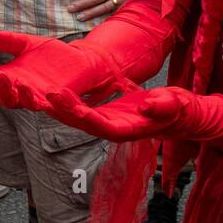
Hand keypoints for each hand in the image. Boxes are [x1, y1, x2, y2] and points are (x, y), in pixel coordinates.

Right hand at [0, 30, 114, 111]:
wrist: (83, 61)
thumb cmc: (54, 55)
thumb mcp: (29, 43)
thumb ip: (10, 41)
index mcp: (8, 78)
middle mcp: (17, 90)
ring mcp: (33, 97)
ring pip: (12, 101)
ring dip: (4, 90)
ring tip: (0, 74)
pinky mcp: (52, 100)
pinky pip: (40, 104)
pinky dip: (31, 97)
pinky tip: (23, 84)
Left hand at [42, 86, 192, 142]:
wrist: (181, 115)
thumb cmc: (181, 111)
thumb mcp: (177, 105)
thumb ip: (163, 106)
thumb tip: (147, 104)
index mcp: (127, 130)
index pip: (99, 124)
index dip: (80, 113)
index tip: (62, 99)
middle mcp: (111, 129)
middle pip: (80, 121)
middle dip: (60, 109)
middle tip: (41, 93)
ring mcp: (106, 123)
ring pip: (76, 117)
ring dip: (57, 107)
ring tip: (41, 93)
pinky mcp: (104, 115)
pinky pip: (80, 110)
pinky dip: (65, 102)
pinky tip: (50, 92)